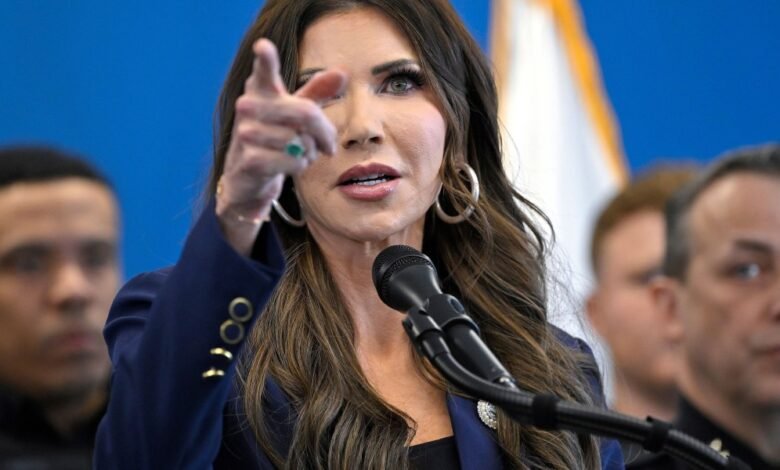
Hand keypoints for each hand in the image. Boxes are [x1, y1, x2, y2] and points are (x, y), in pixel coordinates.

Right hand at [216, 38, 345, 254]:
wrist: (247, 178)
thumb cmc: (274, 138)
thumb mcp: (294, 114)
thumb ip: (316, 93)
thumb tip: (342, 73)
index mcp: (260, 90)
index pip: (263, 72)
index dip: (265, 59)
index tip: (263, 46)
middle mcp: (248, 107)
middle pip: (306, 113)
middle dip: (324, 132)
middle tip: (328, 145)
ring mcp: (246, 134)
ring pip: (301, 140)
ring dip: (309, 152)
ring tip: (297, 153)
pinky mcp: (251, 160)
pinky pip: (294, 160)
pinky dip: (299, 166)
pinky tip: (288, 166)